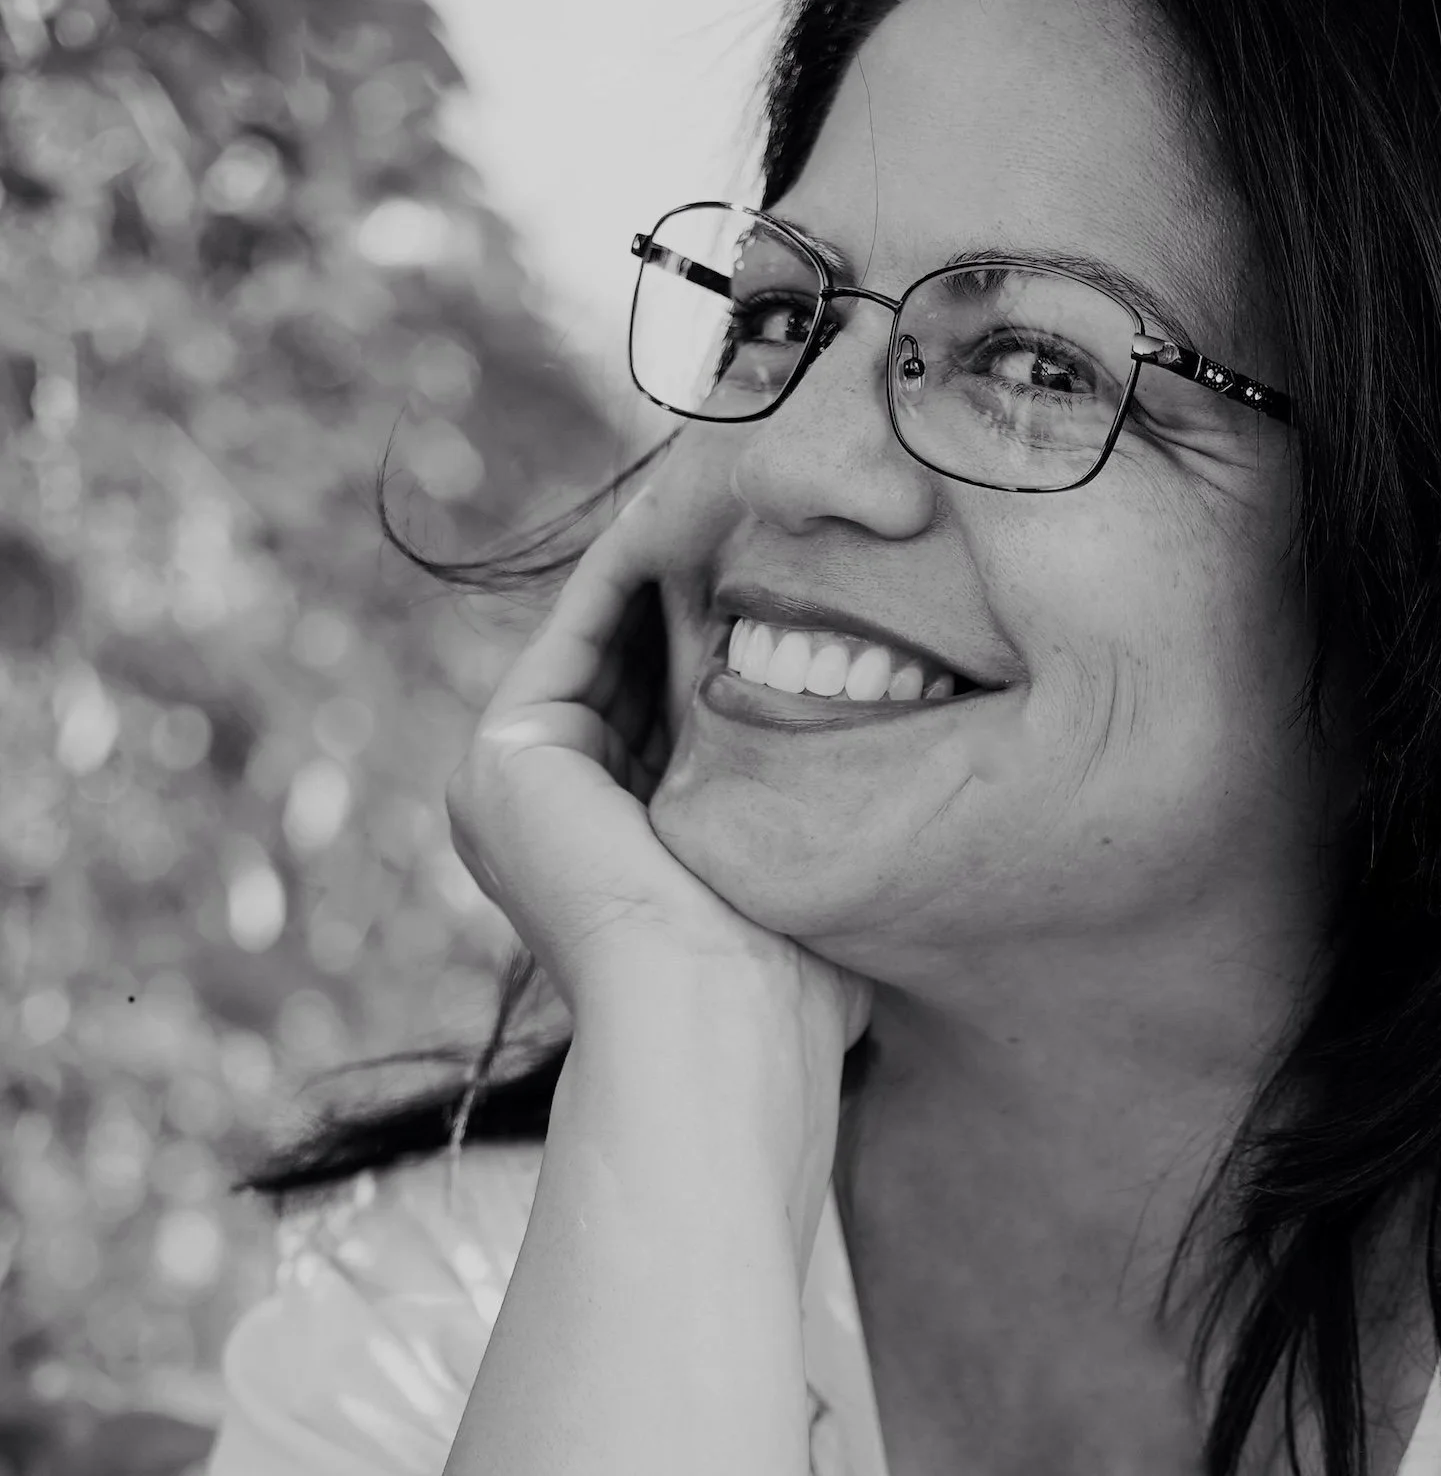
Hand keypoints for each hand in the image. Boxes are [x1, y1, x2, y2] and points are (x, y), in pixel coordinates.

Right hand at [446, 489, 869, 1050]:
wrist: (721, 1023)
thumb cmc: (787, 981)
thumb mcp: (791, 870)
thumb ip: (793, 809)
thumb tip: (873, 757)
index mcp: (598, 847)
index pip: (665, 710)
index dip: (730, 633)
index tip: (808, 565)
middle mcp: (541, 814)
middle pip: (633, 662)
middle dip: (703, 583)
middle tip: (774, 499)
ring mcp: (509, 784)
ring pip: (611, 633)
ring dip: (677, 555)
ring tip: (745, 481)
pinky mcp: (504, 756)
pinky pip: (586, 625)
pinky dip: (644, 561)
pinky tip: (707, 508)